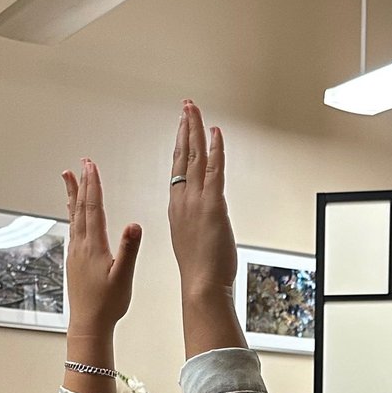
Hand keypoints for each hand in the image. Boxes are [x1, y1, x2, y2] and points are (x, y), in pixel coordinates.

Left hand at [61, 158, 141, 334]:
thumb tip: (134, 224)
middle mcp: (81, 245)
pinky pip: (73, 228)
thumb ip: (129, 249)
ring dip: (73, 195)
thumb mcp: (124, 276)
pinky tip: (74, 213)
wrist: (88, 324)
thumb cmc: (108, 303)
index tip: (91, 166)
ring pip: (74, 216)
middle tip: (82, 163)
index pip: (94, 208)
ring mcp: (75, 252)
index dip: (93, 185)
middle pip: (80, 207)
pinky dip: (73, 213)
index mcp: (94, 246)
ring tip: (69, 178)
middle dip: (81, 183)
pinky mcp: (74, 260)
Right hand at [167, 100, 235, 300]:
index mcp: (177, 207)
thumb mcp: (191, 240)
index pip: (176, 168)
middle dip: (184, 128)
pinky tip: (215, 133)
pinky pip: (213, 169)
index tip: (180, 128)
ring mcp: (196, 200)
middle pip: (181, 155)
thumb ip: (195, 222)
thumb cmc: (199, 270)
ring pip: (194, 156)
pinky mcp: (213, 205)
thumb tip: (205, 218)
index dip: (178, 145)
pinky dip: (215, 149)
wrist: (201, 285)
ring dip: (195, 130)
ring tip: (194, 109)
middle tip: (186, 107)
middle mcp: (182, 199)